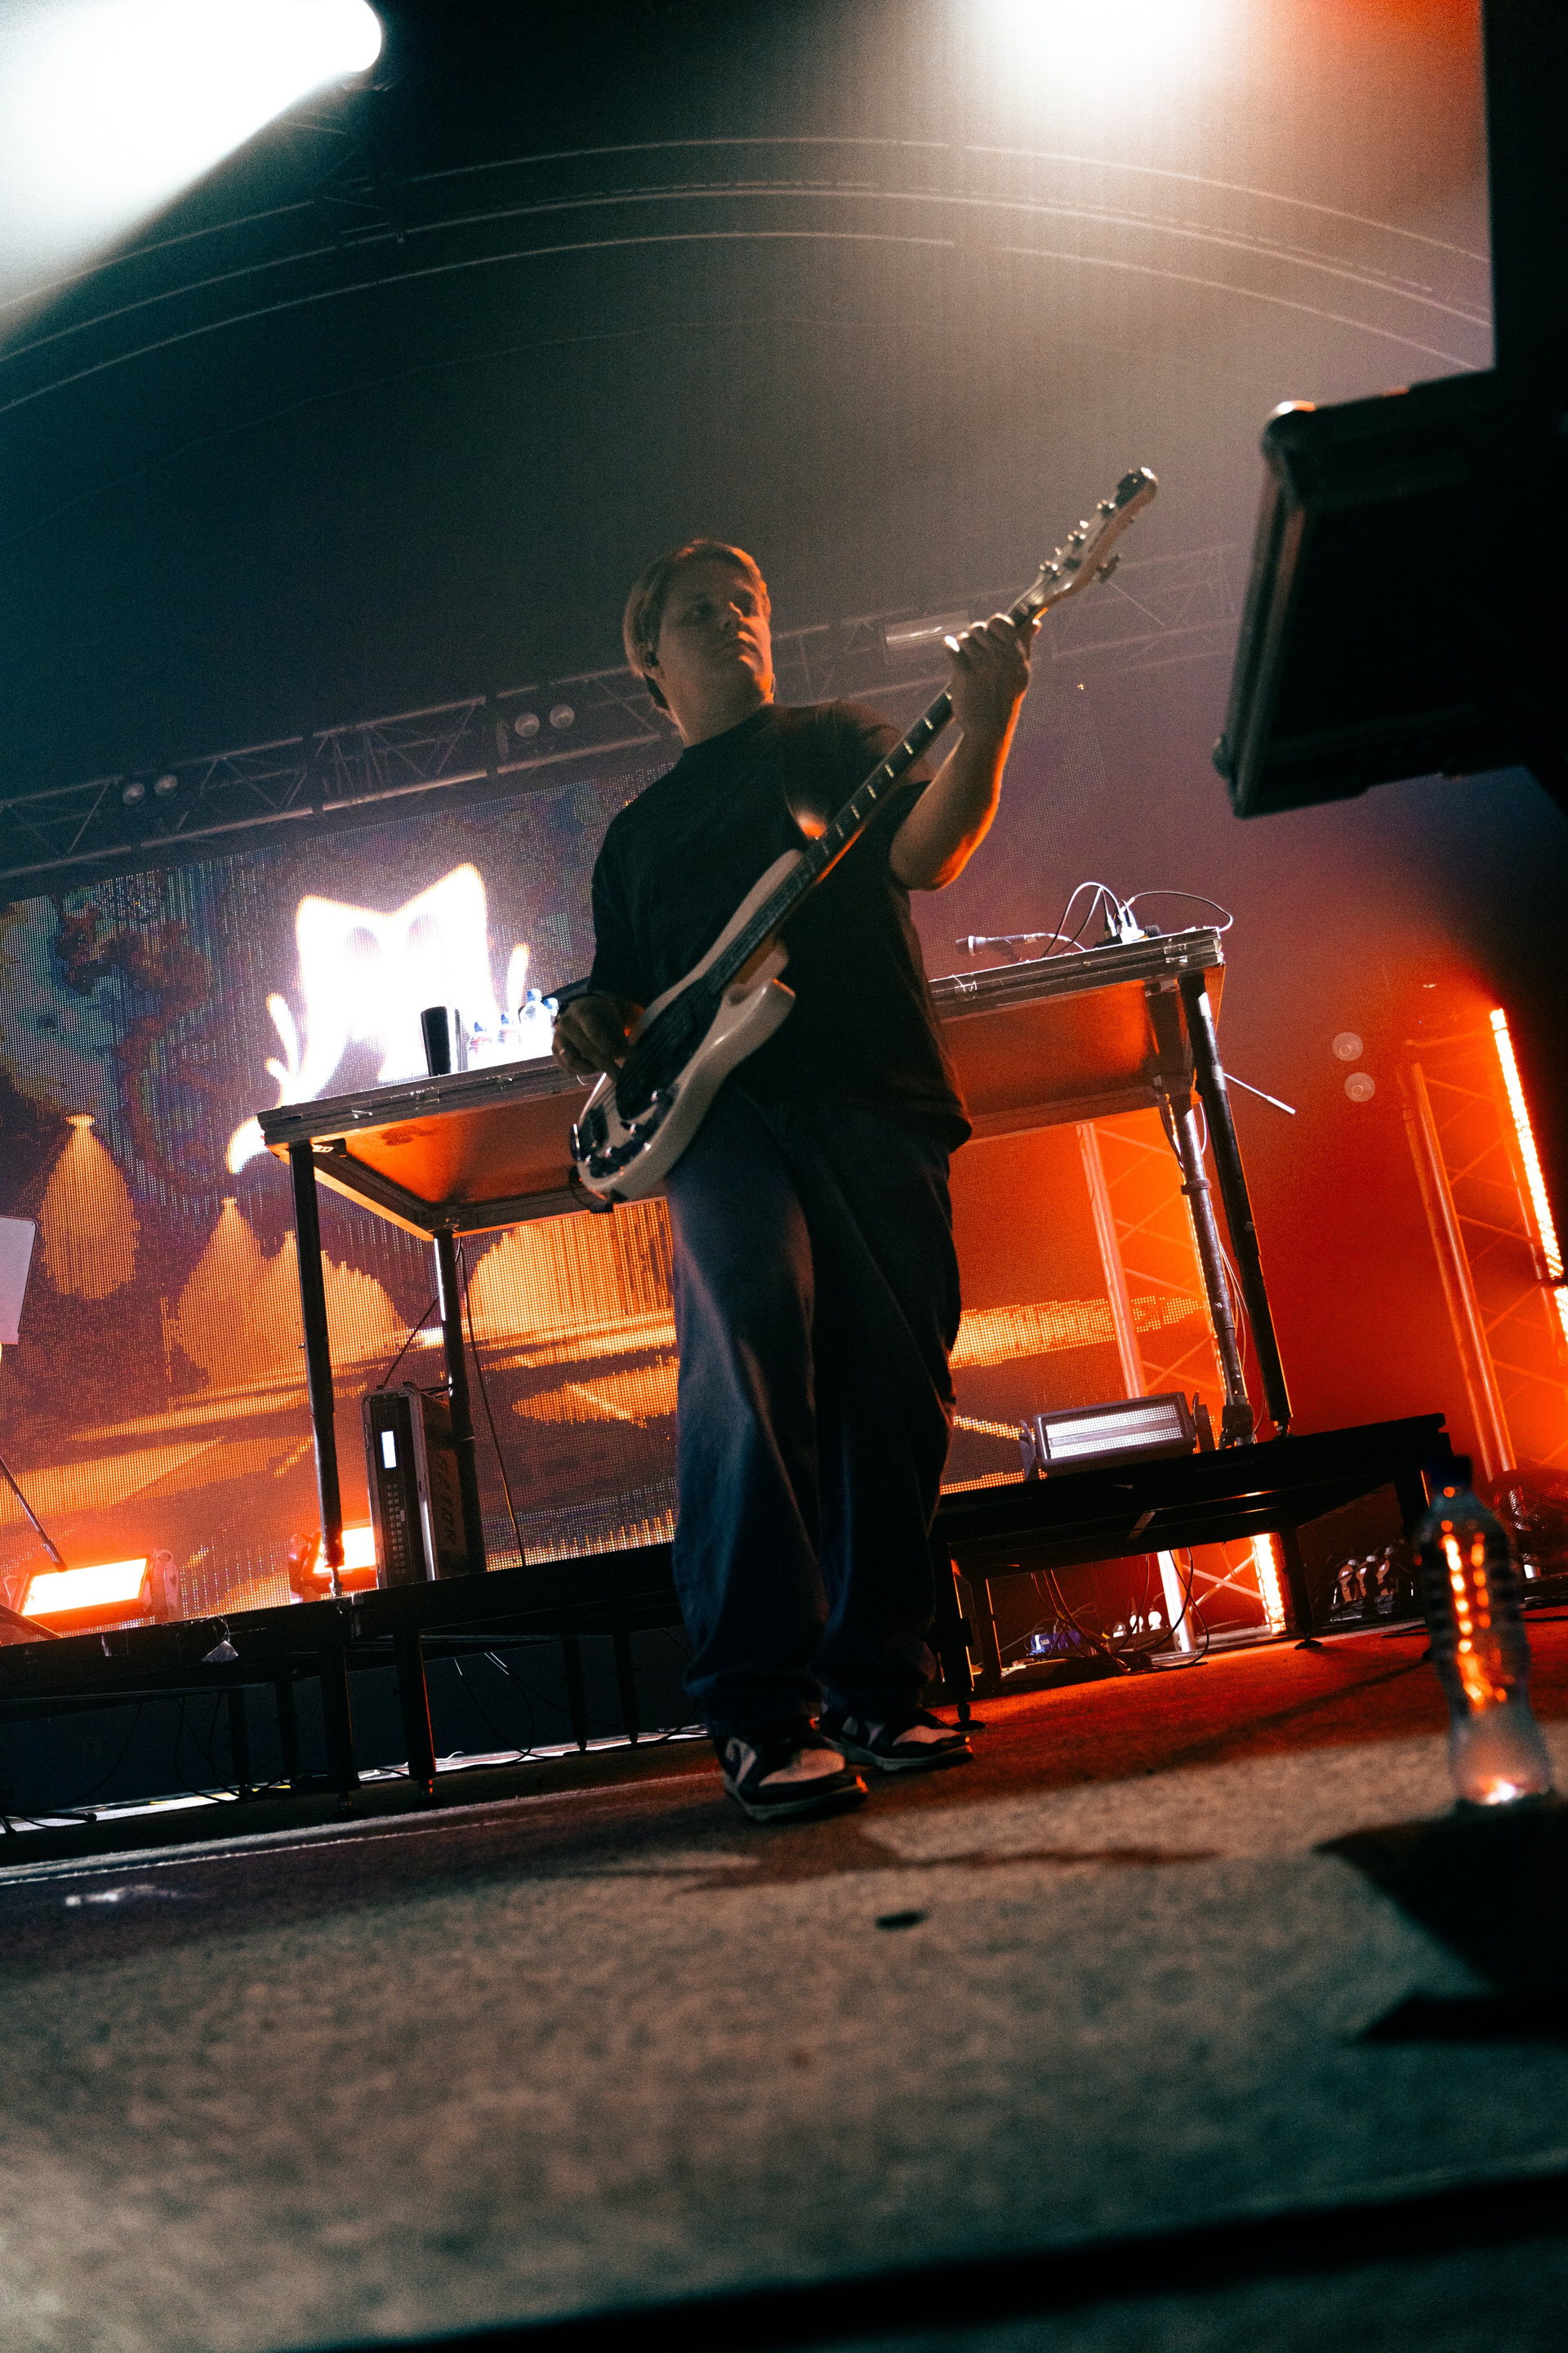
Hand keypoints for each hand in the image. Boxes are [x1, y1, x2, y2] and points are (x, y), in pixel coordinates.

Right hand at [551, 991, 640, 1075]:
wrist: (577, 1008)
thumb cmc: (599, 1016)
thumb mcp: (611, 1019)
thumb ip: (619, 1037)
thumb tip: (629, 1056)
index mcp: (582, 1013)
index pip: (593, 1031)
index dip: (606, 1044)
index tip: (621, 1056)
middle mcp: (566, 1025)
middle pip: (586, 1049)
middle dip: (605, 1064)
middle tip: (619, 1076)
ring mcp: (557, 1038)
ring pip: (572, 1061)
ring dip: (591, 1069)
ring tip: (604, 1069)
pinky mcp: (553, 1050)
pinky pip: (566, 1067)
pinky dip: (580, 1072)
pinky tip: (592, 1069)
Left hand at [944, 612, 1037, 745]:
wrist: (988, 728)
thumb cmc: (1005, 698)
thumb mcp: (1020, 671)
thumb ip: (1025, 644)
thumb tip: (1035, 623)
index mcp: (1015, 653)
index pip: (998, 621)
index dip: (989, 626)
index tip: (986, 636)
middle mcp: (1000, 656)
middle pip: (978, 628)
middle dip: (973, 638)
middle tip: (972, 651)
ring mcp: (982, 664)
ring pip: (964, 639)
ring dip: (961, 646)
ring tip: (964, 659)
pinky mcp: (965, 673)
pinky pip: (950, 648)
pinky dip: (948, 647)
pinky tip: (949, 650)